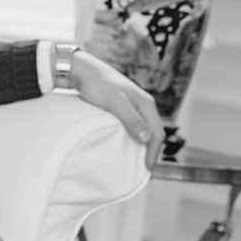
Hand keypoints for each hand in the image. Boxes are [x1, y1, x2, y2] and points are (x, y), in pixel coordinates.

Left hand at [69, 49, 162, 167]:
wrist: (83, 70)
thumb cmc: (97, 85)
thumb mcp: (114, 103)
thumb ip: (131, 119)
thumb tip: (147, 138)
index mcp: (145, 103)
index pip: (157, 133)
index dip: (153, 153)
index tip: (146, 170)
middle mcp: (144, 103)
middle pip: (154, 132)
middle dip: (151, 151)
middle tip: (144, 170)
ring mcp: (135, 104)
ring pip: (146, 128)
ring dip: (144, 145)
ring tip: (137, 160)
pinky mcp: (126, 105)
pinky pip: (137, 125)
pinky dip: (137, 137)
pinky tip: (128, 144)